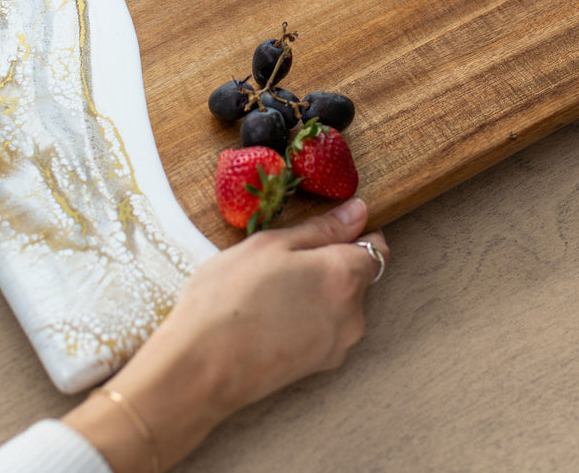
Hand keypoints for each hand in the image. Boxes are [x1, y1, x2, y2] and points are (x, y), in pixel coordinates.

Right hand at [64, 198, 386, 471]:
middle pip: (356, 278)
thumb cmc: (229, 297)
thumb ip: (321, 228)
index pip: (376, 249)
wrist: (201, 367)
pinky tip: (269, 319)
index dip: (354, 236)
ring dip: (315, 295)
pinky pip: (323, 331)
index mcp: (344, 276)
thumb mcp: (270, 245)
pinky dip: (305, 321)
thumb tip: (358, 212)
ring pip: (338, 306)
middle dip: (328, 266)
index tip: (323, 234)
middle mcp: (353, 314)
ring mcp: (337, 345)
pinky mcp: (319, 367)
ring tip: (269, 293)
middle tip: (281, 263)